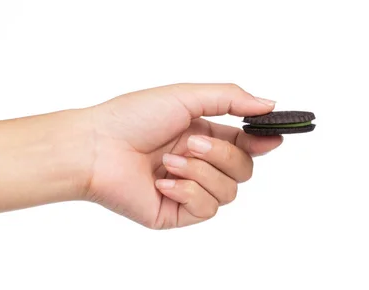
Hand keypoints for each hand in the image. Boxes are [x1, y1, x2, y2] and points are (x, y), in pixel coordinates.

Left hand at [84, 83, 282, 228]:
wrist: (95, 147)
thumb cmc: (132, 117)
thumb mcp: (185, 96)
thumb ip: (230, 98)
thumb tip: (269, 105)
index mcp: (201, 134)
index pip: (245, 144)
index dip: (262, 142)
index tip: (273, 137)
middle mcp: (197, 163)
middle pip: (243, 169)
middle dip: (222, 154)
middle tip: (193, 142)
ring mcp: (187, 189)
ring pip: (229, 192)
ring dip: (201, 172)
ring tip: (169, 161)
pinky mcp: (175, 212)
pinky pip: (205, 209)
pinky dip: (187, 192)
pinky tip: (162, 182)